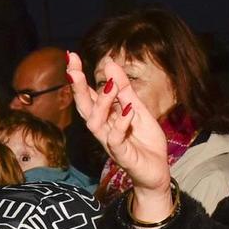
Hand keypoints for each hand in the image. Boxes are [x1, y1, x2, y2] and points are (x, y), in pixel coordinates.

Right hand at [68, 50, 172, 221]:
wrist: (157, 171)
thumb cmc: (144, 142)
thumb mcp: (137, 109)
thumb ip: (124, 89)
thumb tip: (110, 63)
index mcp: (105, 117)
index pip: (87, 95)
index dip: (78, 77)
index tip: (71, 57)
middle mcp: (103, 129)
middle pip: (84, 108)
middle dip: (78, 88)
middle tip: (73, 68)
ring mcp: (110, 143)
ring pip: (96, 123)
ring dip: (101, 102)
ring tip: (110, 85)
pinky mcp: (122, 155)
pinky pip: (115, 139)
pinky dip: (120, 123)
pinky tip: (127, 109)